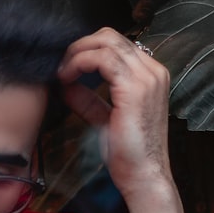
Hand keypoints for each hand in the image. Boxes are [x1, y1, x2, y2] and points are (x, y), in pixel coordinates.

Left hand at [57, 27, 172, 197]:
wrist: (143, 176)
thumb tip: (67, 84)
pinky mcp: (135, 88)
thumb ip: (88, 99)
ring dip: (77, 53)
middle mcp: (153, 71)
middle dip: (80, 46)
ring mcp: (147, 77)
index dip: (87, 49)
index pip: (116, 44)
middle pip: (110, 36)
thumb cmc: (127, 154)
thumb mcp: (103, 118)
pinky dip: (79, 63)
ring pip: (105, 42)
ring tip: (62, 72)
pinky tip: (67, 78)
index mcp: (150, 76)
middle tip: (61, 66)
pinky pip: (102, 59)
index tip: (66, 66)